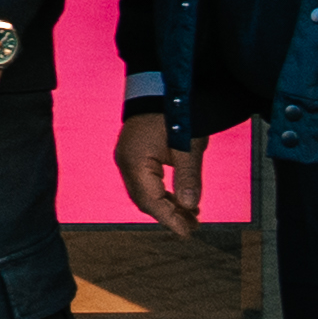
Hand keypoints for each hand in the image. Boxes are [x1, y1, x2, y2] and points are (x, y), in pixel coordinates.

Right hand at [112, 108, 203, 236]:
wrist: (159, 85)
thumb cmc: (174, 113)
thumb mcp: (188, 147)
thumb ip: (188, 178)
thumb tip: (191, 206)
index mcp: (135, 163)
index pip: (151, 201)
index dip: (170, 219)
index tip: (187, 233)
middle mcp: (125, 163)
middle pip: (144, 199)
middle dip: (168, 214)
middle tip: (192, 226)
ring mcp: (126, 158)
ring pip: (143, 192)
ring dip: (165, 204)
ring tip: (190, 215)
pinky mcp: (132, 153)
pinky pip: (143, 181)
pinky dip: (160, 192)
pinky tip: (177, 197)